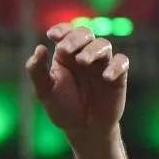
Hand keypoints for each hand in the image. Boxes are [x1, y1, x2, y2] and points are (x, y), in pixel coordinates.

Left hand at [25, 22, 129, 138]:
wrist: (84, 129)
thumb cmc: (63, 107)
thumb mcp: (45, 92)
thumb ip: (37, 71)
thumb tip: (39, 48)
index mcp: (65, 55)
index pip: (65, 33)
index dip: (61, 29)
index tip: (52, 35)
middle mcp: (84, 55)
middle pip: (85, 34)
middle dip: (75, 38)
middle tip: (64, 49)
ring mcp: (102, 64)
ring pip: (103, 45)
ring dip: (93, 50)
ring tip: (82, 61)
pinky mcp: (118, 75)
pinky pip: (122, 63)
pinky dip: (116, 66)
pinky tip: (106, 76)